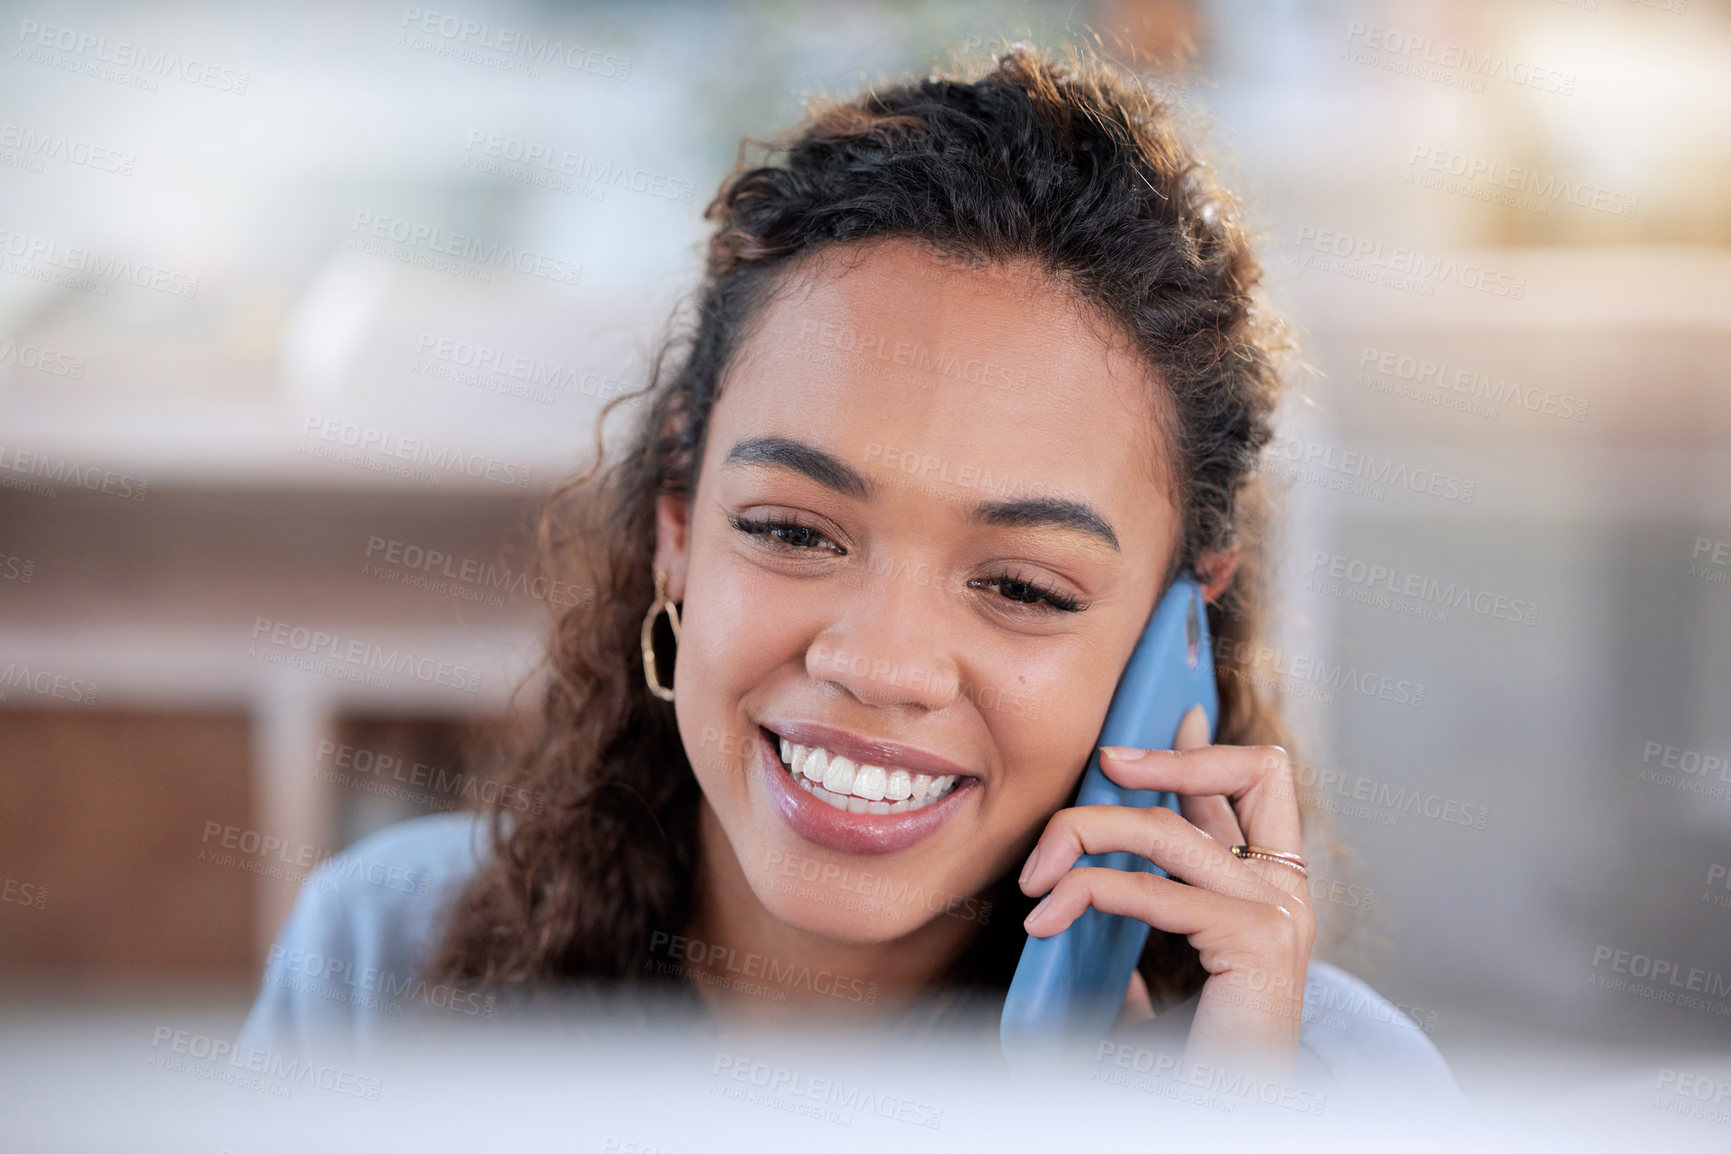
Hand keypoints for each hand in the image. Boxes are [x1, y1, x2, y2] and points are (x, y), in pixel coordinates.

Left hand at [1016, 706, 1314, 1072]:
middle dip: (1170, 753)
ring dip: (1086, 832)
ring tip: (1037, 873)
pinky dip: (1085, 892)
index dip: (1203, 745)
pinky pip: (1150, 888)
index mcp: (1271, 892)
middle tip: (1103, 762)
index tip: (1165, 718)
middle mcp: (1288, 891)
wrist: (1228, 1122)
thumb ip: (1145, 937)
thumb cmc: (1197, 1064)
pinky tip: (1047, 918)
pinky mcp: (1256, 939)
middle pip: (1251, 770)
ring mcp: (1278, 911)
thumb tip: (1090, 903)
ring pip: (1168, 828)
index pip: (1250, 785)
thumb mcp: (1162, 979)